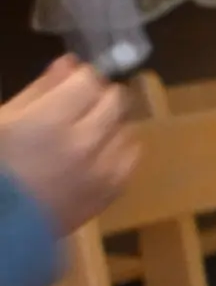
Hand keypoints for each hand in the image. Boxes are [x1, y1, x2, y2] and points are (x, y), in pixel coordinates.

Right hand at [0, 58, 135, 234]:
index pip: (88, 81)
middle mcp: (84, 144)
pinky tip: (99, 151)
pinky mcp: (112, 193)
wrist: (2, 222)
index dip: (79, 78)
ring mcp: (102, 171)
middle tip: (78, 105)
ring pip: (126, 128)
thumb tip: (70, 63)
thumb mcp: (4, 119)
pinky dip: (119, 149)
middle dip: (99, 96)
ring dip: (111, 123)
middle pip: (114, 101)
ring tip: (85, 131)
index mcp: (50, 122)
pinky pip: (131, 158)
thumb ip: (40, 90)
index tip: (69, 84)